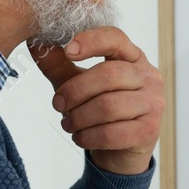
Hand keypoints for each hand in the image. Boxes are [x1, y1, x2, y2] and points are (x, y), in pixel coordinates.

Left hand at [31, 26, 163, 174]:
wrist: (121, 150)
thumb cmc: (100, 111)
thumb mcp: (77, 83)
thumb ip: (59, 64)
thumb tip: (36, 44)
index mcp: (133, 58)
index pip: (115, 39)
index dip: (91, 41)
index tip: (68, 50)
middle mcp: (148, 77)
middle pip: (109, 74)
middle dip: (75, 90)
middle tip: (58, 103)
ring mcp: (152, 104)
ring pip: (108, 106)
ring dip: (79, 117)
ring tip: (69, 123)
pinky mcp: (149, 131)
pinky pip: (111, 133)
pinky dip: (88, 136)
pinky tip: (81, 137)